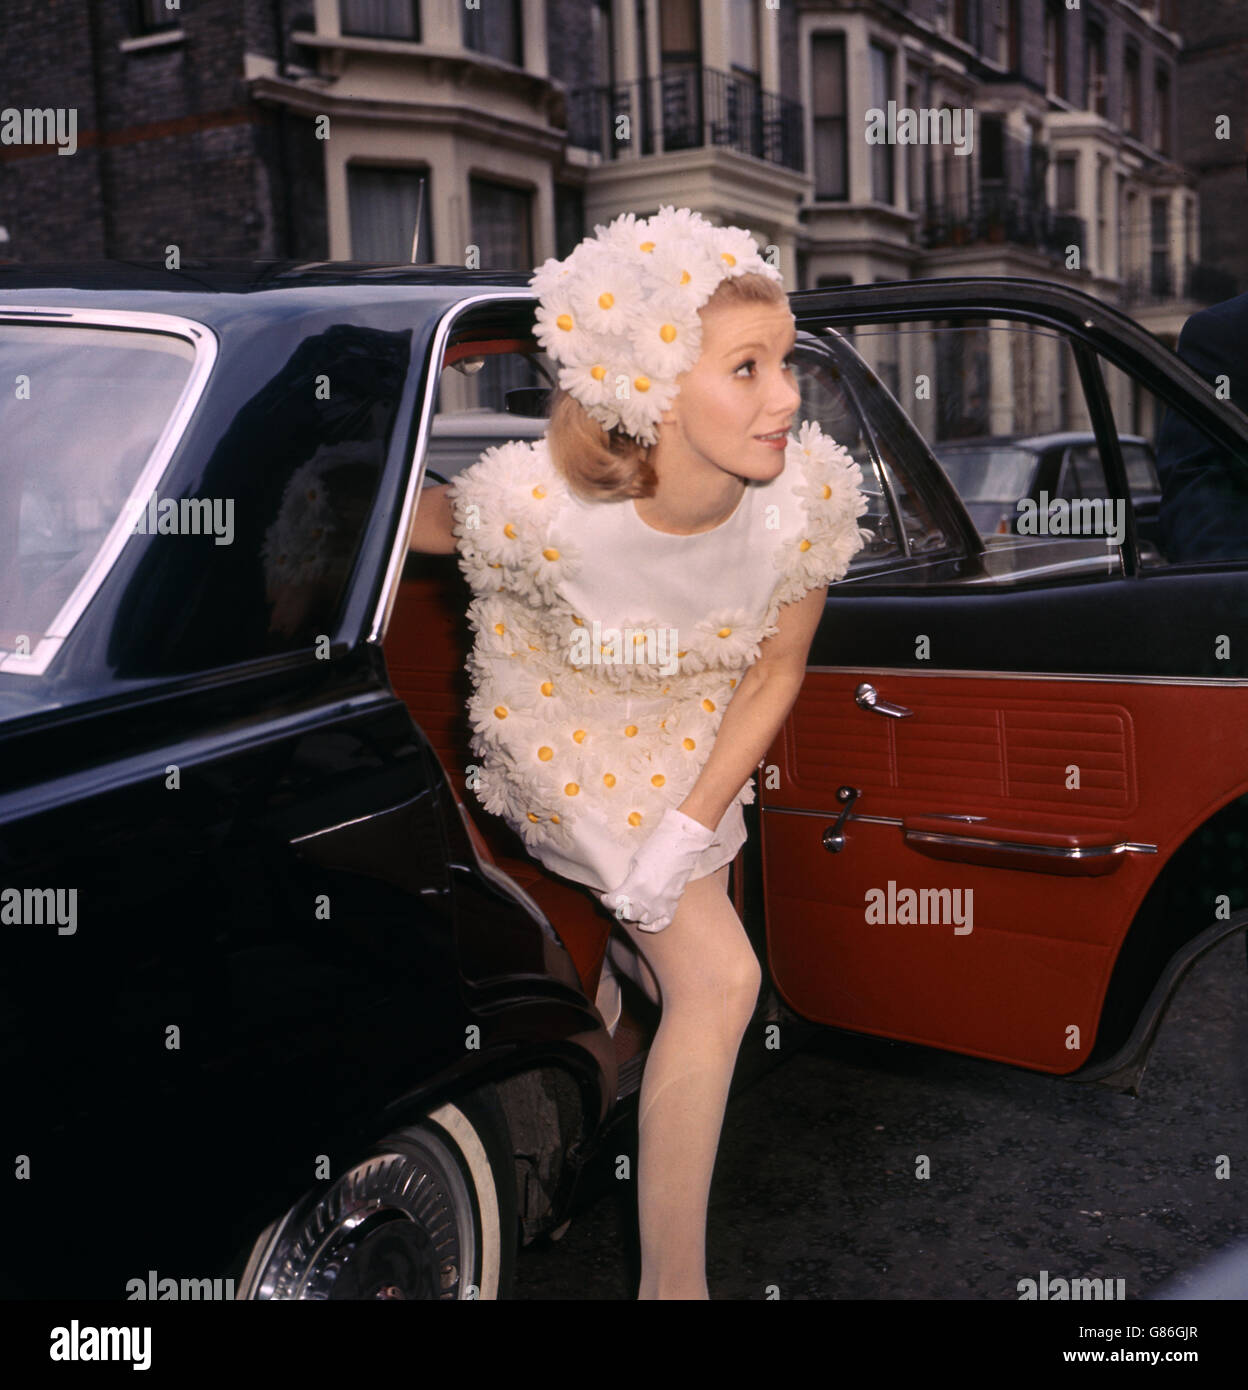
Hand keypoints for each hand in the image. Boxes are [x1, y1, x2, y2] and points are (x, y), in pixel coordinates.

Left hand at [599, 807, 716, 931]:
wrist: (681, 842)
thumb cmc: (657, 847)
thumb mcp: (635, 862)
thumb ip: (629, 880)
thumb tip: (624, 891)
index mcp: (636, 885)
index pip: (615, 902)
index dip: (607, 901)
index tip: (606, 897)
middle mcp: (648, 897)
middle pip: (628, 914)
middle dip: (620, 907)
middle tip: (619, 900)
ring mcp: (662, 902)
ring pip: (643, 920)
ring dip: (636, 914)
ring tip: (633, 907)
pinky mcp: (674, 902)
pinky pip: (662, 923)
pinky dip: (653, 926)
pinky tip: (645, 923)